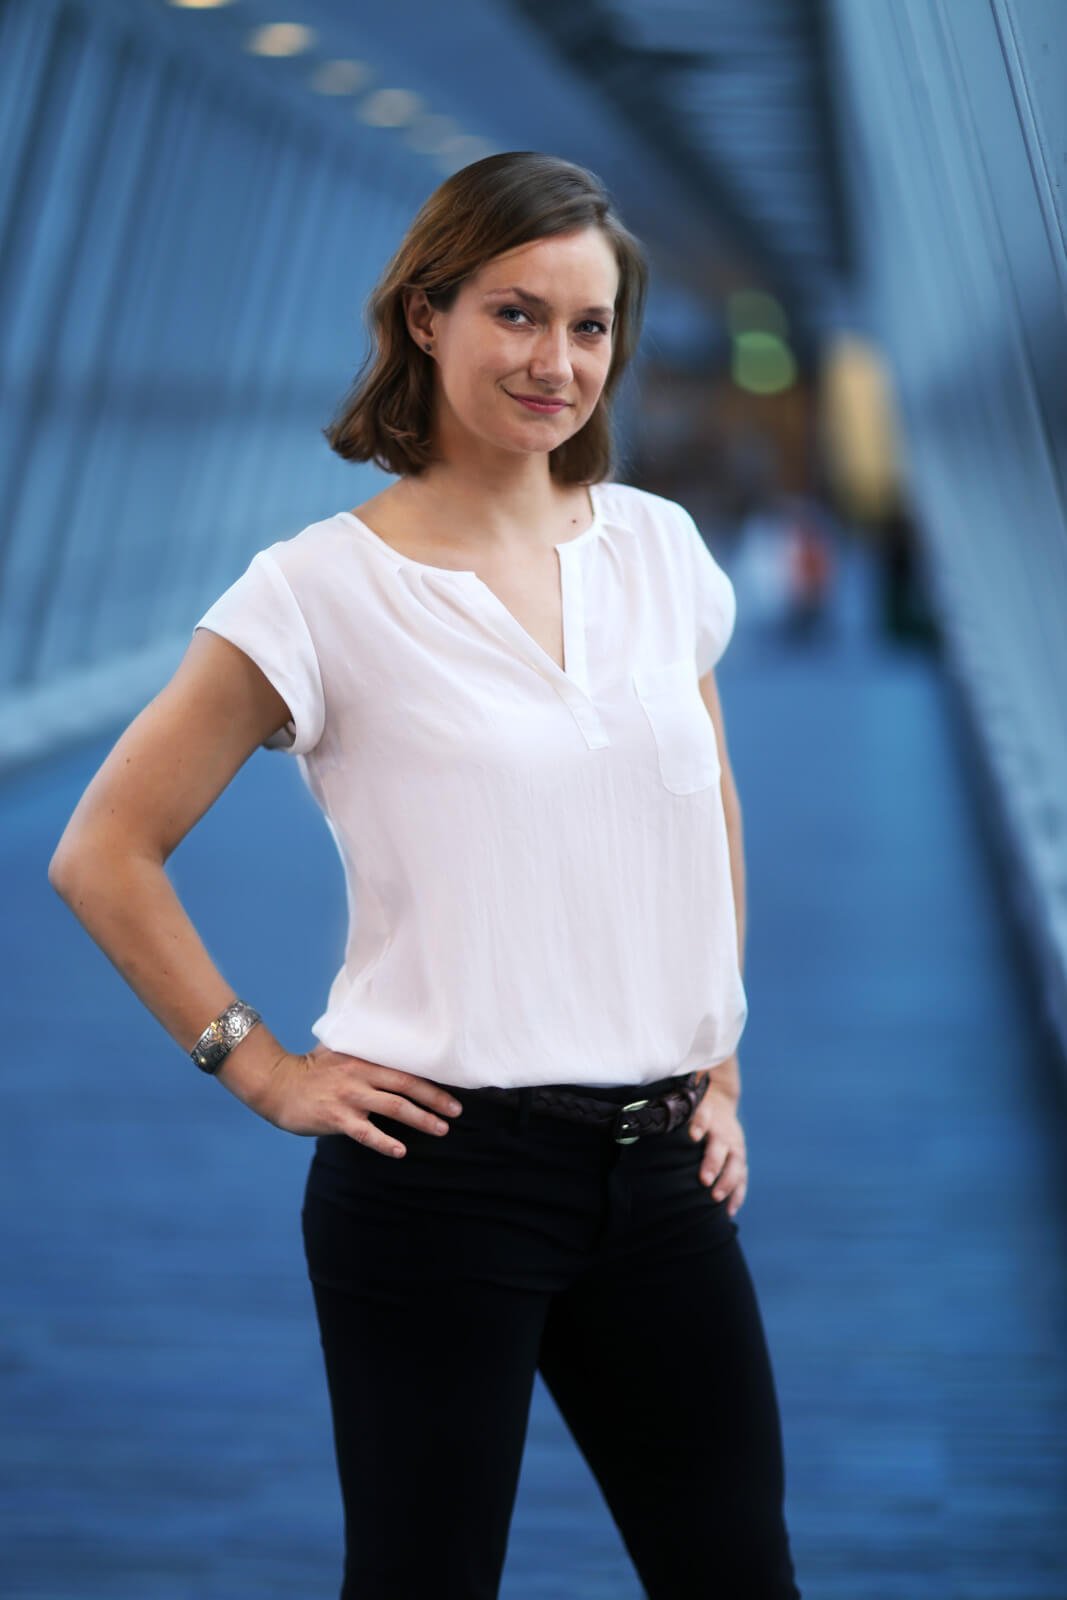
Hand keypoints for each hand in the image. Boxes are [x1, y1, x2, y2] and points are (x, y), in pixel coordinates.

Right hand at [250, 1044, 463, 1157]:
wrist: (276, 1083)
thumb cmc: (309, 1069)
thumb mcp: (338, 1051)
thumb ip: (362, 1052)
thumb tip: (385, 1050)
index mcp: (365, 1060)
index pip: (406, 1069)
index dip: (431, 1080)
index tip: (454, 1089)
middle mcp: (361, 1076)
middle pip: (407, 1086)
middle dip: (435, 1099)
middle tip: (457, 1111)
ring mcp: (349, 1096)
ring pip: (393, 1107)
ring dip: (420, 1119)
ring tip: (441, 1129)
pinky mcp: (335, 1117)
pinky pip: (364, 1131)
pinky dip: (383, 1141)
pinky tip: (400, 1151)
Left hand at [687, 1079, 747, 1215]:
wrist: (720, 1101)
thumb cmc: (695, 1110)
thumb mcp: (687, 1105)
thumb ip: (676, 1115)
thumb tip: (653, 1124)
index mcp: (709, 1116)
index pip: (704, 1116)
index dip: (699, 1124)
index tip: (693, 1136)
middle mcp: (724, 1132)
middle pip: (720, 1147)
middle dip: (713, 1163)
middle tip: (704, 1180)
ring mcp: (735, 1147)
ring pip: (736, 1165)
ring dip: (727, 1182)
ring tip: (715, 1198)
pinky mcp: (740, 1160)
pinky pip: (742, 1178)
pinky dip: (737, 1195)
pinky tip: (729, 1212)